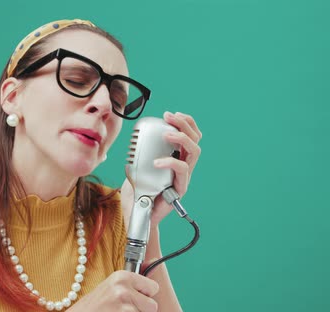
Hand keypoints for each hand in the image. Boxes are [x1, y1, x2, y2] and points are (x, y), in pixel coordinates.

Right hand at [69, 270, 159, 311]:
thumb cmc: (95, 305)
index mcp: (122, 276)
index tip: (132, 299)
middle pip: (152, 305)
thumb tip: (156, 270)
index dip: (144, 296)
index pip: (153, 287)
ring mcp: (123, 305)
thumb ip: (131, 283)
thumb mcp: (111, 287)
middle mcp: (123, 288)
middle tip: (122, 309)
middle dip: (141, 310)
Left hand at [121, 112, 201, 226]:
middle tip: (170, 117)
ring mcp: (184, 177)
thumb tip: (133, 137)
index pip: (189, 136)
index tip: (170, 114)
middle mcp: (183, 166)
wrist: (137, 213)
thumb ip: (139, 153)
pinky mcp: (180, 188)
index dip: (184, 122)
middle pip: (195, 140)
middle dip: (184, 125)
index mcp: (176, 158)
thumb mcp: (136, 166)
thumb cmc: (138, 190)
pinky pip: (181, 172)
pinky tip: (157, 161)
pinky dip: (170, 163)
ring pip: (194, 153)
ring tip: (168, 134)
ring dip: (182, 139)